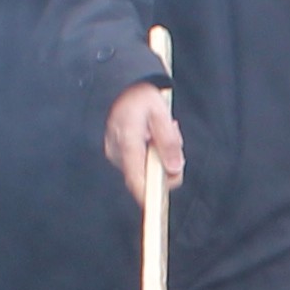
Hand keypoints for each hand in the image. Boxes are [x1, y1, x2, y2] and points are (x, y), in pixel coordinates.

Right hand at [106, 81, 183, 198]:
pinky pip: (140, 162)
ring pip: (144, 169)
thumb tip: (174, 169)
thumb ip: (169, 141)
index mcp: (127, 141)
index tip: (158, 205)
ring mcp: (116, 153)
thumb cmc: (141, 96)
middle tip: (173, 135)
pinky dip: (152, 153)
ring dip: (160, 156)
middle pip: (145, 176)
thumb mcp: (161, 114)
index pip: (135, 179)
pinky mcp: (118, 153)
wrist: (123, 85)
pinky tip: (154, 135)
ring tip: (164, 130)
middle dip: (166, 163)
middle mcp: (117, 152)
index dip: (147, 197)